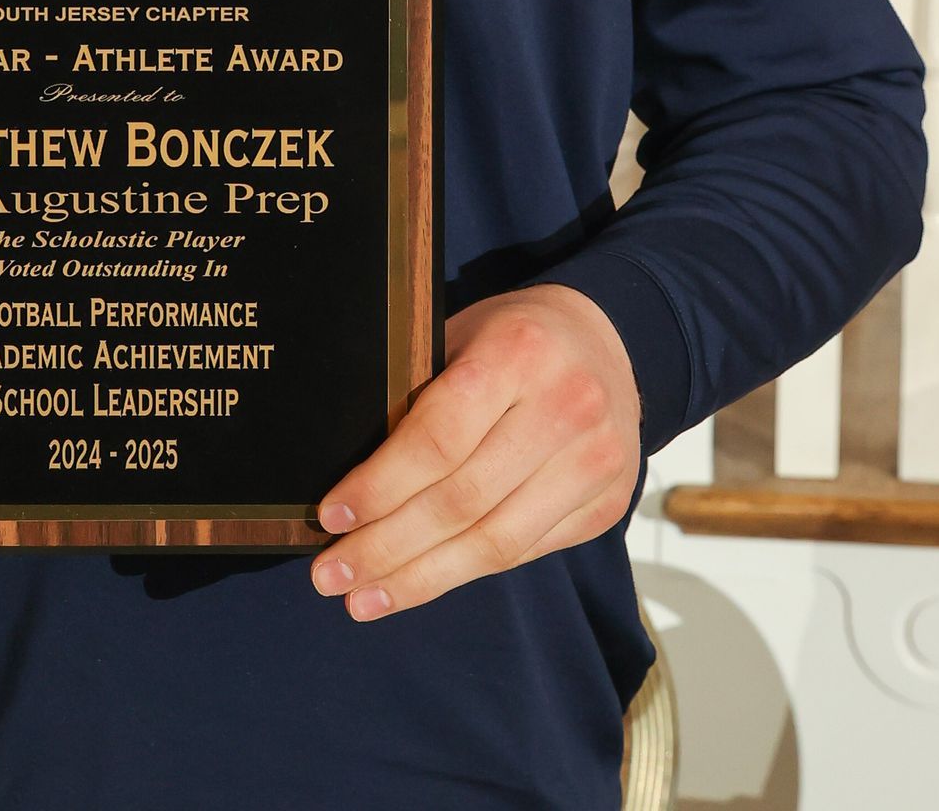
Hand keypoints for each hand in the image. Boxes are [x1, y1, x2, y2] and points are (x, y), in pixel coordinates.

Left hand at [309, 283, 639, 619]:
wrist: (605, 343)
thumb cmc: (510, 338)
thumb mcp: (460, 339)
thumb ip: (418, 396)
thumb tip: (350, 480)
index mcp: (518, 352)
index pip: (438, 438)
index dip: (380, 486)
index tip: (332, 516)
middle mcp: (565, 408)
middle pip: (462, 501)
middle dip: (388, 546)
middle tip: (331, 576)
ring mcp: (595, 462)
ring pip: (495, 542)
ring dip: (422, 578)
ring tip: (365, 599)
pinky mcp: (607, 504)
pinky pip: (525, 552)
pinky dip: (467, 572)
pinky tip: (424, 582)